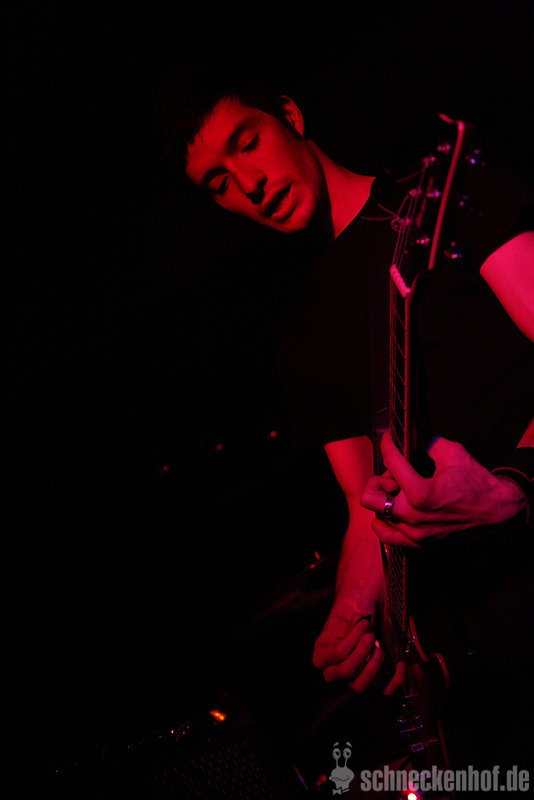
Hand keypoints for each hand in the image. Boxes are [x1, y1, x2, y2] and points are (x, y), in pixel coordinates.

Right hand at [312, 598, 404, 694]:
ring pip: (359, 686)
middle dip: (362, 652)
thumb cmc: (343, 625)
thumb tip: (360, 621)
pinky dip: (395, 680)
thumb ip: (349, 622)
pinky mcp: (370, 683)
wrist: (349, 628)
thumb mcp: (340, 620)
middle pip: (347, 671)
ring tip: (380, 649)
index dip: (354, 637)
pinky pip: (383, 690)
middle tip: (371, 636)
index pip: (338, 652)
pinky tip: (400, 665)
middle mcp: (332, 673)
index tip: (364, 622)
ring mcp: (350, 681)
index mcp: (321, 656)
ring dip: (373, 667)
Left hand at [361, 433, 526, 546]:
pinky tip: (394, 513)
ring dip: (383, 502)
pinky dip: (387, 524)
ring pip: (378, 518)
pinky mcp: (422, 544)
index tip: (387, 440)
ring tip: (397, 494)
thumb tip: (413, 440)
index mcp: (420, 492)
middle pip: (370, 498)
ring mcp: (417, 533)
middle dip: (377, 481)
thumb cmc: (476, 482)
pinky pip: (390, 537)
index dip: (387, 445)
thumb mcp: (454, 453)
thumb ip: (428, 444)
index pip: (391, 463)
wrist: (497, 512)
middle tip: (391, 476)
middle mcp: (414, 516)